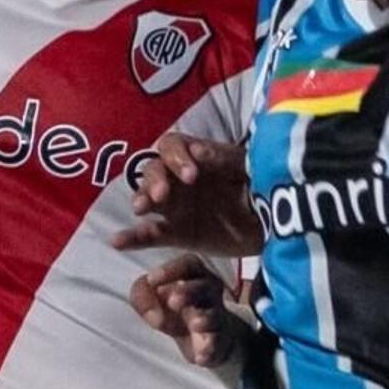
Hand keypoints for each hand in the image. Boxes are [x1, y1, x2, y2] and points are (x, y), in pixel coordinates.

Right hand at [111, 134, 259, 261]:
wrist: (273, 222)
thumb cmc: (259, 184)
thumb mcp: (247, 166)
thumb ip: (224, 158)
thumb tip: (198, 151)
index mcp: (194, 156)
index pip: (170, 147)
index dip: (176, 158)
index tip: (191, 174)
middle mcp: (177, 179)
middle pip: (153, 171)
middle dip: (155, 180)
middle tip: (163, 194)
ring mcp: (175, 206)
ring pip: (148, 199)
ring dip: (141, 200)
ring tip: (142, 209)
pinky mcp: (177, 234)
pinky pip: (150, 234)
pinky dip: (132, 238)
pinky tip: (116, 241)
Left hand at [129, 255, 253, 369]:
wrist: (201, 340)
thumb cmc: (175, 310)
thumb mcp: (151, 298)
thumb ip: (141, 295)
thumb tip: (152, 311)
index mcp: (195, 275)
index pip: (188, 264)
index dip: (170, 270)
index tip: (151, 279)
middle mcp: (210, 292)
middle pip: (204, 287)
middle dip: (189, 292)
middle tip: (173, 301)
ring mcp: (216, 317)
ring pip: (214, 316)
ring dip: (205, 319)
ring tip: (195, 324)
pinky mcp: (218, 342)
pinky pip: (216, 345)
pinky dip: (209, 350)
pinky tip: (202, 356)